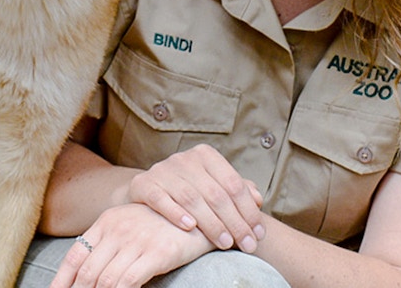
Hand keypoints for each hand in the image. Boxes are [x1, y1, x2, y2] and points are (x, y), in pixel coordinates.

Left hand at [49, 203, 213, 287]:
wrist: (198, 211)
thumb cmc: (161, 223)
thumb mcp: (129, 225)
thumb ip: (108, 244)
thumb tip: (88, 274)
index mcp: (106, 223)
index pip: (74, 256)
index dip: (62, 280)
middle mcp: (117, 230)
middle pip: (87, 272)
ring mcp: (136, 241)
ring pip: (105, 280)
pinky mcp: (157, 253)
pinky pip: (128, 281)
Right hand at [125, 144, 265, 252]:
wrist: (148, 191)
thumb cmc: (188, 192)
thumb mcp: (213, 187)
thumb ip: (237, 192)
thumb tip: (257, 199)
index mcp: (205, 156)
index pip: (233, 183)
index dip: (248, 210)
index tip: (258, 234)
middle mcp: (183, 159)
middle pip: (215, 193)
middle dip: (234, 222)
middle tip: (246, 244)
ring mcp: (162, 170)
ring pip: (191, 198)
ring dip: (211, 223)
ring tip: (225, 243)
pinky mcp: (143, 184)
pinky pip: (160, 198)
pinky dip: (176, 213)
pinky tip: (190, 228)